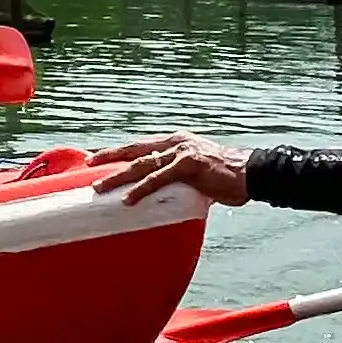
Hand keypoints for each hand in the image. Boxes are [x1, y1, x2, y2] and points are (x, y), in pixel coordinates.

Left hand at [90, 131, 251, 204]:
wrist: (253, 174)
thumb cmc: (227, 178)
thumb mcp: (196, 175)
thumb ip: (178, 180)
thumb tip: (165, 195)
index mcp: (176, 143)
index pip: (141, 146)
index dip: (119, 152)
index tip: (98, 159)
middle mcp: (176, 143)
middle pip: (135, 150)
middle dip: (110, 157)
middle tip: (89, 165)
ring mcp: (182, 152)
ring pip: (142, 165)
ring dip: (118, 177)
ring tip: (99, 188)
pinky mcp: (190, 165)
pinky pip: (160, 178)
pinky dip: (143, 189)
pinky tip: (129, 199)